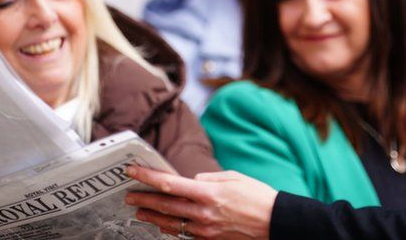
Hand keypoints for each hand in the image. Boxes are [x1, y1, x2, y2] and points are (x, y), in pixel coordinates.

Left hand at [125, 166, 276, 239]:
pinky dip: (172, 228)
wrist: (276, 224)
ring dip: (153, 216)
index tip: (132, 171)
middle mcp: (203, 213)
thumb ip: (209, 178)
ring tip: (141, 211)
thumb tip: (192, 180)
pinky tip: (164, 224)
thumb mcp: (234, 178)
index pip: (169, 183)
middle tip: (129, 195)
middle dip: (144, 199)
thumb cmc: (258, 197)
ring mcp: (205, 230)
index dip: (147, 177)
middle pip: (165, 206)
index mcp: (209, 193)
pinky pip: (184, 234)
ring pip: (171, 223)